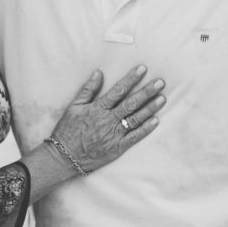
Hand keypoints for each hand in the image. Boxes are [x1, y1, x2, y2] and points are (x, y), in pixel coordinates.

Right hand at [47, 65, 164, 174]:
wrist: (65, 156)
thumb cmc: (68, 130)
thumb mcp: (73, 106)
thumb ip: (88, 89)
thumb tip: (99, 73)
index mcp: (97, 108)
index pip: (118, 90)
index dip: (131, 79)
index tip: (142, 69)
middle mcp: (108, 120)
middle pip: (131, 103)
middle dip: (147, 92)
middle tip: (160, 82)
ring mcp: (114, 134)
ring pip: (136, 119)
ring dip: (150, 108)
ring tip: (162, 98)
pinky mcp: (118, 147)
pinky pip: (134, 137)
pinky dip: (146, 129)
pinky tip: (156, 120)